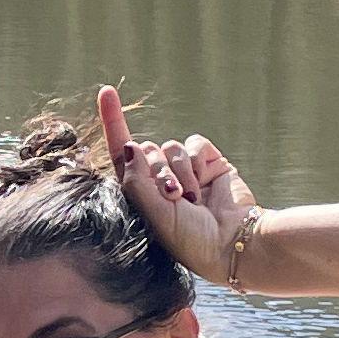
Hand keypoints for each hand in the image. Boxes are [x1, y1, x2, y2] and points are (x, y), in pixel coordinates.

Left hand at [98, 84, 256, 281]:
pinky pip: (194, 144)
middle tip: (172, 196)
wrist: (231, 244)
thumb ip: (136, 180)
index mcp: (142, 194)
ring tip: (190, 198)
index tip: (107, 92)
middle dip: (156, 170)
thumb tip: (129, 146)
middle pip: (146, 150)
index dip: (114, 122)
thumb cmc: (188, 239)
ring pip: (170, 147)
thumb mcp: (153, 214)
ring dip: (178, 171)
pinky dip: (196, 161)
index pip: (121, 154)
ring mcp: (186, 171)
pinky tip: (204, 182)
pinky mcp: (209, 162)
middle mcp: (162, 180)